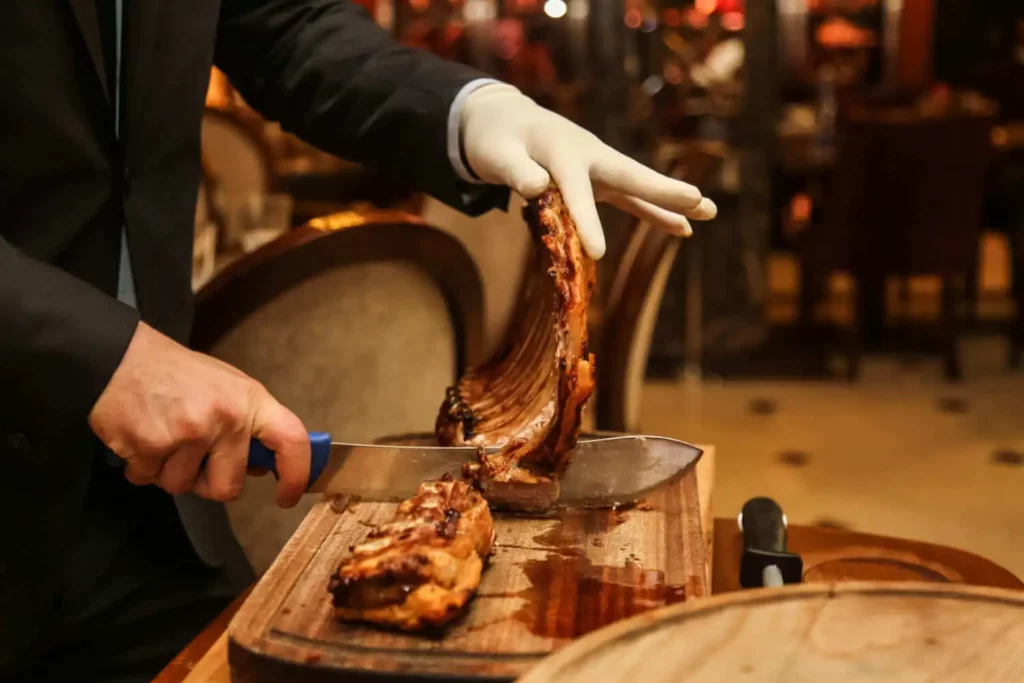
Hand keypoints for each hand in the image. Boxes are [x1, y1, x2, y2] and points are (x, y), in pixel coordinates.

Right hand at [88, 322, 309, 506]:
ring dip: (169, 472)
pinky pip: (149, 480)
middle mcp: (225, 417)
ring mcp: (189, 433)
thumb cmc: (176, 374)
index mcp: (250, 400)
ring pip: (182, 486)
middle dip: (207, 482)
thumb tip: (263, 468)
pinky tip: (140, 437)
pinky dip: (141, 467)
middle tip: (191, 457)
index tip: (287, 496)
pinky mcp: (152, 445)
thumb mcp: (227, 386)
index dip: (296, 474)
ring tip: (162, 436)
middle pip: (227, 487)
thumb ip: (248, 424)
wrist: (119, 357)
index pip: (292, 441)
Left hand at [460, 84, 716, 258]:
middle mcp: (588, 157)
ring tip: (708, 213)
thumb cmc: (497, 141)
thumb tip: (536, 187)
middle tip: (699, 201)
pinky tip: (682, 229)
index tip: (597, 255)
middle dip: (663, 191)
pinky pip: (631, 198)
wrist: (504, 121)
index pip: (576, 190)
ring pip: (638, 186)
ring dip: (672, 201)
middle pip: (630, 176)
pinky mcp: (599, 180)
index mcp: (561, 151)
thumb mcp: (496, 155)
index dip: (586, 221)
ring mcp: (597, 168)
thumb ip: (515, 170)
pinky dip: (655, 212)